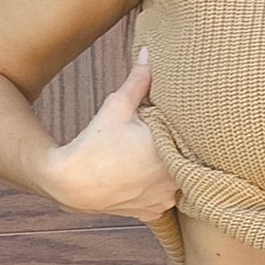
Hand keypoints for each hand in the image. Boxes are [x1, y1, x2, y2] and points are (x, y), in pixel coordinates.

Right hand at [43, 47, 180, 222]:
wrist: (71, 183)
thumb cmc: (94, 144)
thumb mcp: (118, 106)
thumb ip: (139, 80)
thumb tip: (148, 52)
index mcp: (172, 152)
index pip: (193, 138)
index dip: (187, 128)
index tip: (184, 119)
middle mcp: (173, 181)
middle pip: (187, 160)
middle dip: (179, 147)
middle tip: (166, 136)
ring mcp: (163, 200)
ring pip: (179, 180)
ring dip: (172, 169)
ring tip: (157, 157)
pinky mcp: (152, 212)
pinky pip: (165, 198)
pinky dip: (159, 187)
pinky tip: (148, 177)